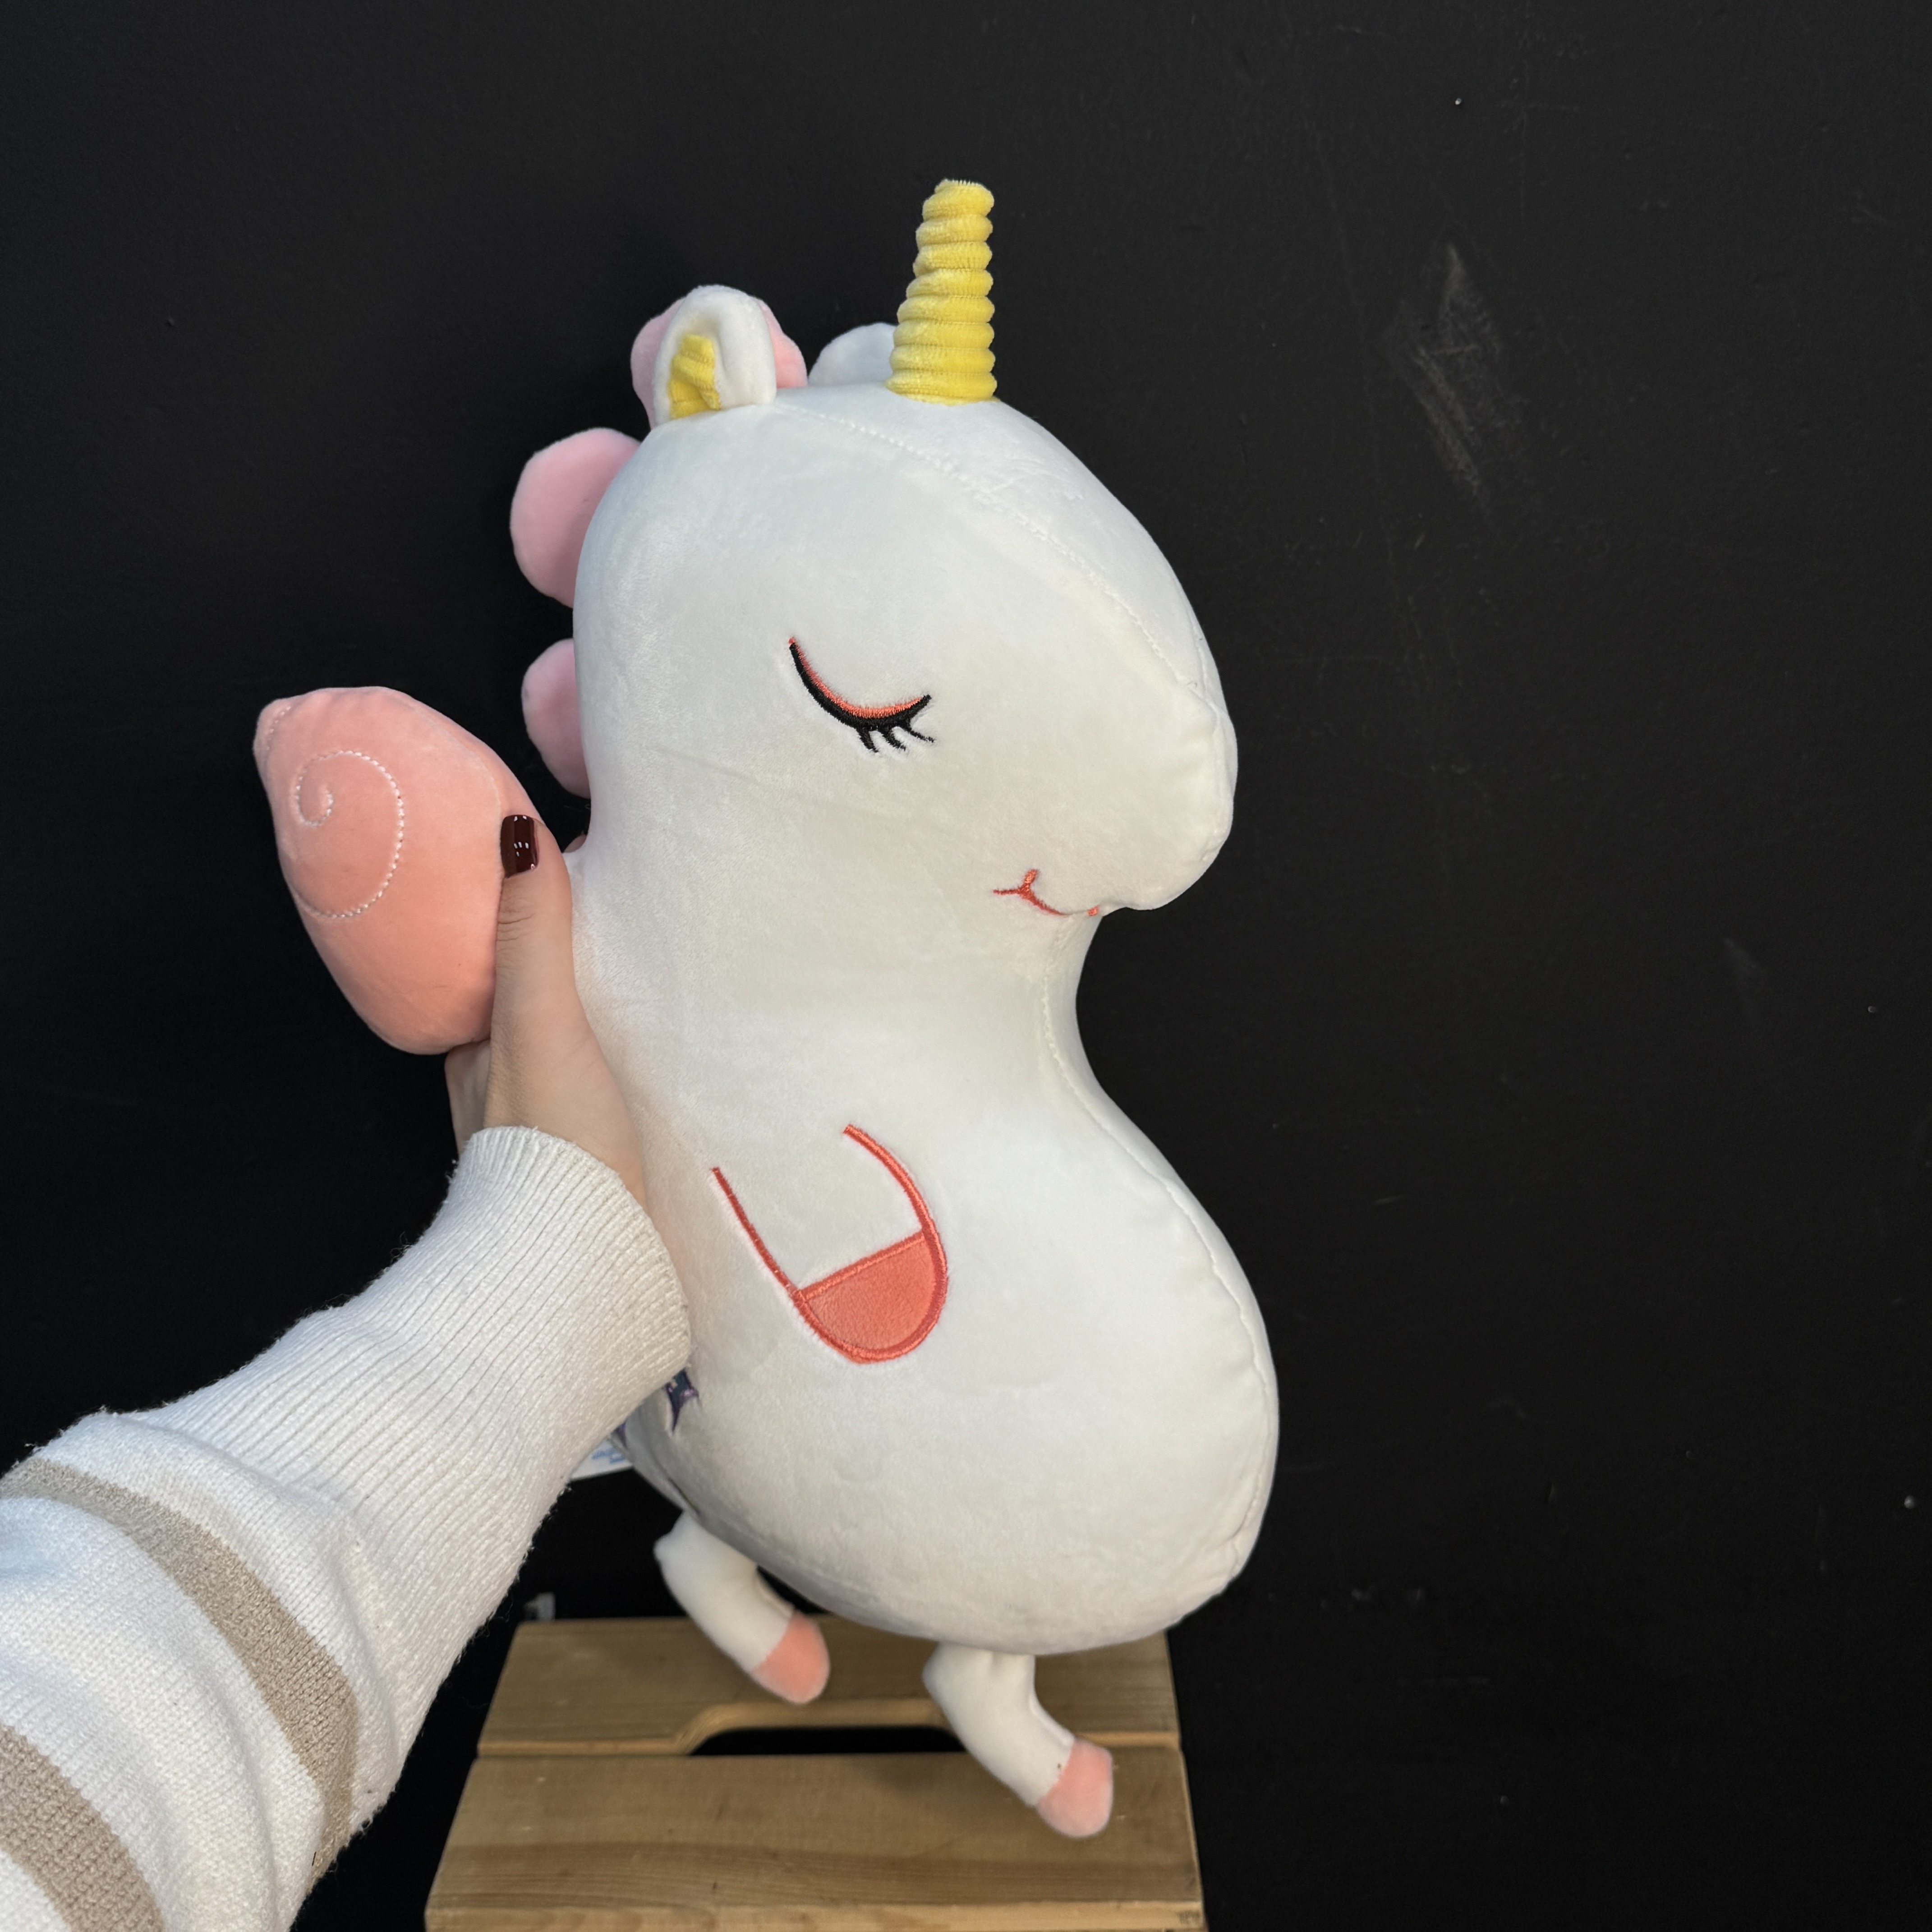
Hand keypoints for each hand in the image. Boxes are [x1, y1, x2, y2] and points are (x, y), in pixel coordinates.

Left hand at [444, 817, 646, 1205]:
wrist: (585, 1269)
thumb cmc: (550, 1144)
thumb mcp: (538, 1021)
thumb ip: (531, 934)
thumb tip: (516, 830)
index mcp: (471, 1057)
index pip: (494, 972)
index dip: (524, 930)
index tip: (570, 883)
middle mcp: (496, 1099)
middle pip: (530, 1017)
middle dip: (567, 982)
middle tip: (625, 936)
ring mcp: (543, 1142)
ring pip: (567, 1064)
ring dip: (601, 1036)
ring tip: (658, 1000)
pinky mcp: (592, 1177)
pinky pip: (603, 1107)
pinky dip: (624, 1082)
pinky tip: (663, 1079)